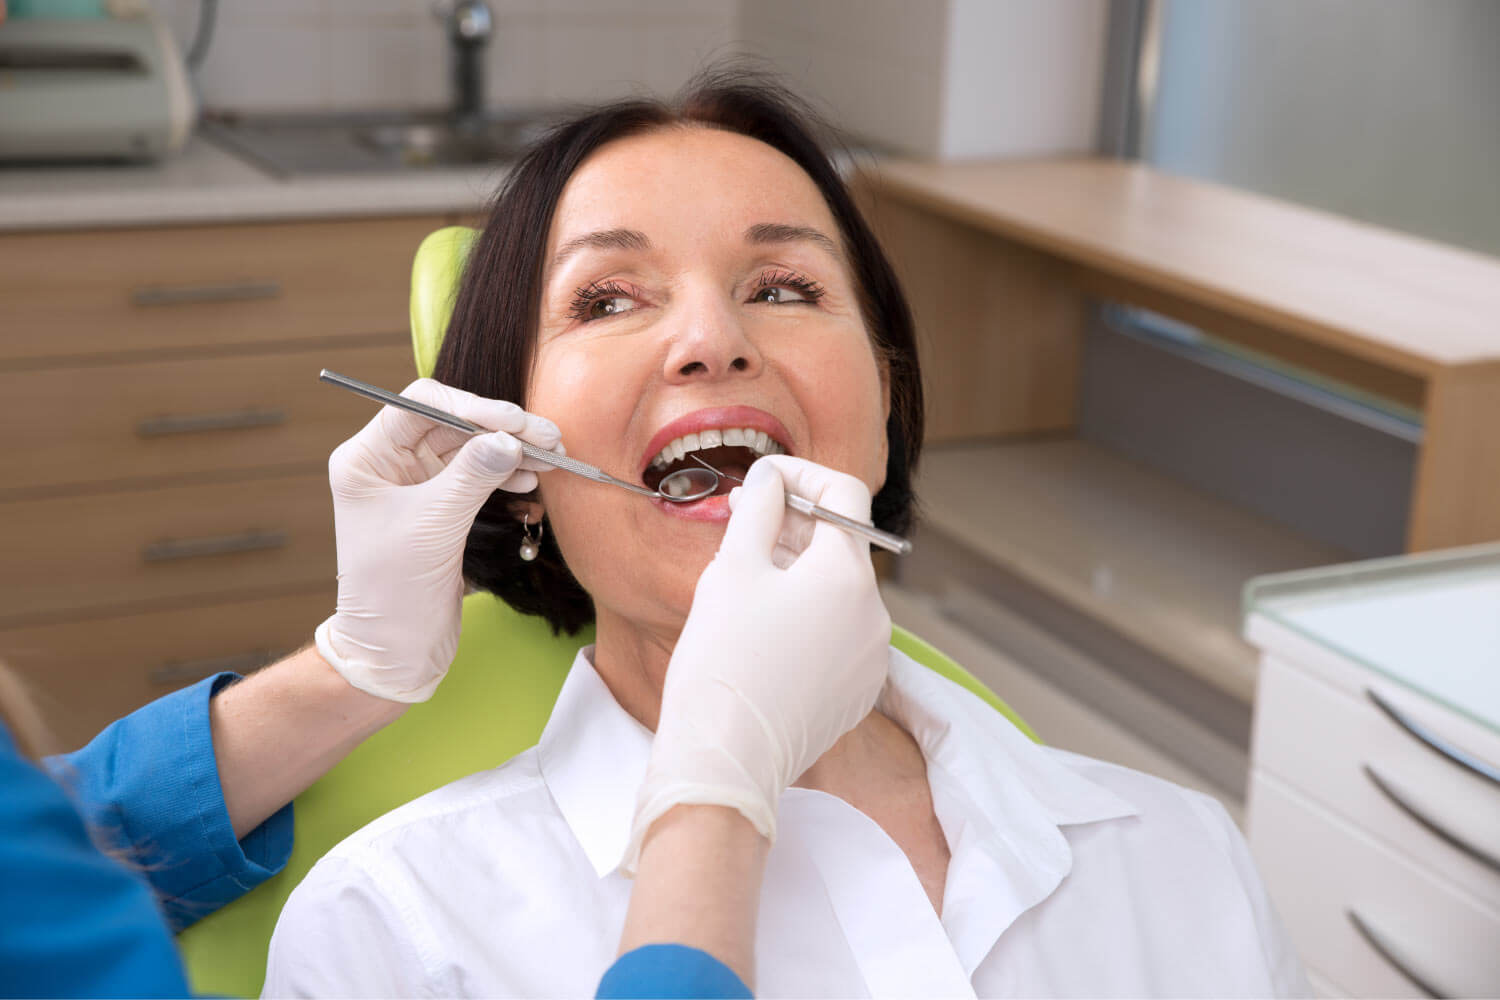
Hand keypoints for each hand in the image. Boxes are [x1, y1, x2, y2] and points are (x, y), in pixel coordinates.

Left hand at [314, 378, 561, 701]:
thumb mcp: (433, 527)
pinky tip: (530, 479)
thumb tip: (510, 438)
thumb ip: (472, 476)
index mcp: (367, 459)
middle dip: (501, 428)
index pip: (422, 405)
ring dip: (511, 450)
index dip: (472, 406)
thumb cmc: (393, 593)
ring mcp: (416, 486)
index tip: (517, 422)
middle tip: (549, 437)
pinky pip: (478, 476)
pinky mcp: (440, 509)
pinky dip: (506, 474)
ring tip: (551, 456)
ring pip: (471, 449)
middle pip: (452, 423)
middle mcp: (389, 465)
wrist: (394, 653)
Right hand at [622, 455, 890, 870]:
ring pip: (838, 590)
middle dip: (793, 526)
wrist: (726, 759)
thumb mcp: (732, 569)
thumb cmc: (723, 661)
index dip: (802, 477)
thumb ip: (757, 508)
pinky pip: (839, 633)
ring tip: (744, 588)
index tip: (761, 484)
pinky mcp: (858, 690)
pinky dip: (807, 617)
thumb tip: (770, 479)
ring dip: (797, 573)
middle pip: (841, 543)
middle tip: (739, 529)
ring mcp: (872, 656)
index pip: (846, 493)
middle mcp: (876, 613)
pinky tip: (762, 634)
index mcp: (849, 575)